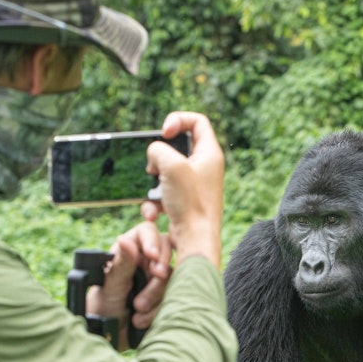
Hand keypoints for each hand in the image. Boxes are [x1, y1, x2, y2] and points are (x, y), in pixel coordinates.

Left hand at [86, 221, 172, 348]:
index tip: (152, 257)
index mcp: (130, 250)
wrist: (108, 336)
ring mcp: (158, 278)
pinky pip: (173, 296)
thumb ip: (122, 263)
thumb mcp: (111, 285)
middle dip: (157, 277)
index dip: (153, 242)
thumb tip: (125, 239)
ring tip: (136, 309)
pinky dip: (158, 310)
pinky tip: (141, 319)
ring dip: (155, 296)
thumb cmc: (102, 307)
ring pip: (171, 278)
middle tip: (150, 286)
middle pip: (166, 254)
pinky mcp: (166, 296)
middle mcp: (146, 261)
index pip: (147, 231)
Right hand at [143, 112, 224, 267]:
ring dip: (153, 182)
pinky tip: (154, 212)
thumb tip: (154, 156)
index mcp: (209, 153)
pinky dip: (154, 201)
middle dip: (158, 156)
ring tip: (155, 193)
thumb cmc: (191, 205)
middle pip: (176, 147)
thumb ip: (158, 150)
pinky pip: (162, 193)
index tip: (164, 132)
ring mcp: (193, 185)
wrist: (195, 241)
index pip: (197, 121)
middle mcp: (204, 168)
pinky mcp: (182, 202)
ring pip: (165, 172)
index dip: (177, 120)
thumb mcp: (171, 166)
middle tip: (155, 166)